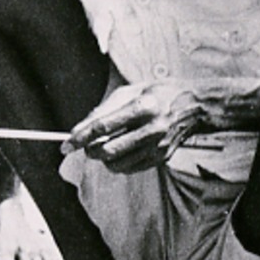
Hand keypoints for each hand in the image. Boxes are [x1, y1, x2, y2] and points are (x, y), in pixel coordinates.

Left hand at [63, 82, 206, 172]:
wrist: (194, 107)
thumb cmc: (159, 94)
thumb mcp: (131, 91)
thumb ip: (104, 108)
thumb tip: (81, 128)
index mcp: (143, 107)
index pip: (103, 126)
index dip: (80, 137)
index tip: (65, 145)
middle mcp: (152, 129)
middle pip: (108, 150)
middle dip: (89, 150)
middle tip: (85, 144)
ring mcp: (158, 147)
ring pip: (116, 164)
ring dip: (102, 158)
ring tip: (104, 145)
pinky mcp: (161, 159)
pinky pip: (129, 169)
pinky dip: (117, 163)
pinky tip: (120, 150)